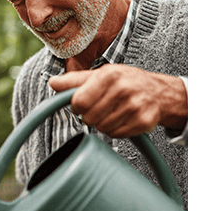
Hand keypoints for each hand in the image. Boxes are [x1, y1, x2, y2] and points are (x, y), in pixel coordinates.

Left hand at [48, 64, 186, 138]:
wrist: (158, 92)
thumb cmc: (124, 82)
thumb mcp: (100, 75)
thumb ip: (74, 81)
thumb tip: (52, 82)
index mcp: (109, 75)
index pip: (79, 102)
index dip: (77, 107)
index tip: (83, 104)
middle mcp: (123, 89)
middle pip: (89, 119)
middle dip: (91, 116)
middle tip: (101, 107)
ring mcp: (135, 106)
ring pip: (102, 129)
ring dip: (103, 124)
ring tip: (113, 112)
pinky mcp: (143, 122)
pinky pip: (116, 135)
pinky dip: (116, 130)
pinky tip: (123, 119)